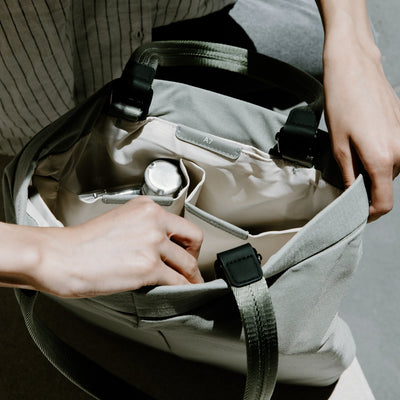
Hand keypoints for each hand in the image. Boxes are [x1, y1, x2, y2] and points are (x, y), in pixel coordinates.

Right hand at [30, 196, 203, 297]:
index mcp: (146, 207)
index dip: (187, 242)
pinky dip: (184, 289)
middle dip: (194, 257)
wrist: (60, 257)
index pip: (182, 223)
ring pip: (188, 264)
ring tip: (189, 285)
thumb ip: (144, 229)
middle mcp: (153, 221)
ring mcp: (152, 243)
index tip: (186, 252)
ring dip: (191, 277)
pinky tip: (181, 293)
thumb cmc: (82, 244)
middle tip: (190, 268)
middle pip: (193, 240)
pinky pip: (178, 281)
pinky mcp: (148, 267)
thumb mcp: (120, 222)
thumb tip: (160, 247)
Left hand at [322, 30, 399, 220]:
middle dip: (366, 187)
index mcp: (384, 159)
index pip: (384, 202)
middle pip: (385, 185)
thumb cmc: (342, 102)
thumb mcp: (338, 145)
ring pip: (389, 170)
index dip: (369, 212)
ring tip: (351, 153)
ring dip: (371, 170)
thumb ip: (349, 174)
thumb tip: (352, 194)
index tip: (356, 213)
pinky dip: (378, 156)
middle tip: (345, 177)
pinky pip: (393, 153)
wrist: (355, 67)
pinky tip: (362, 141)